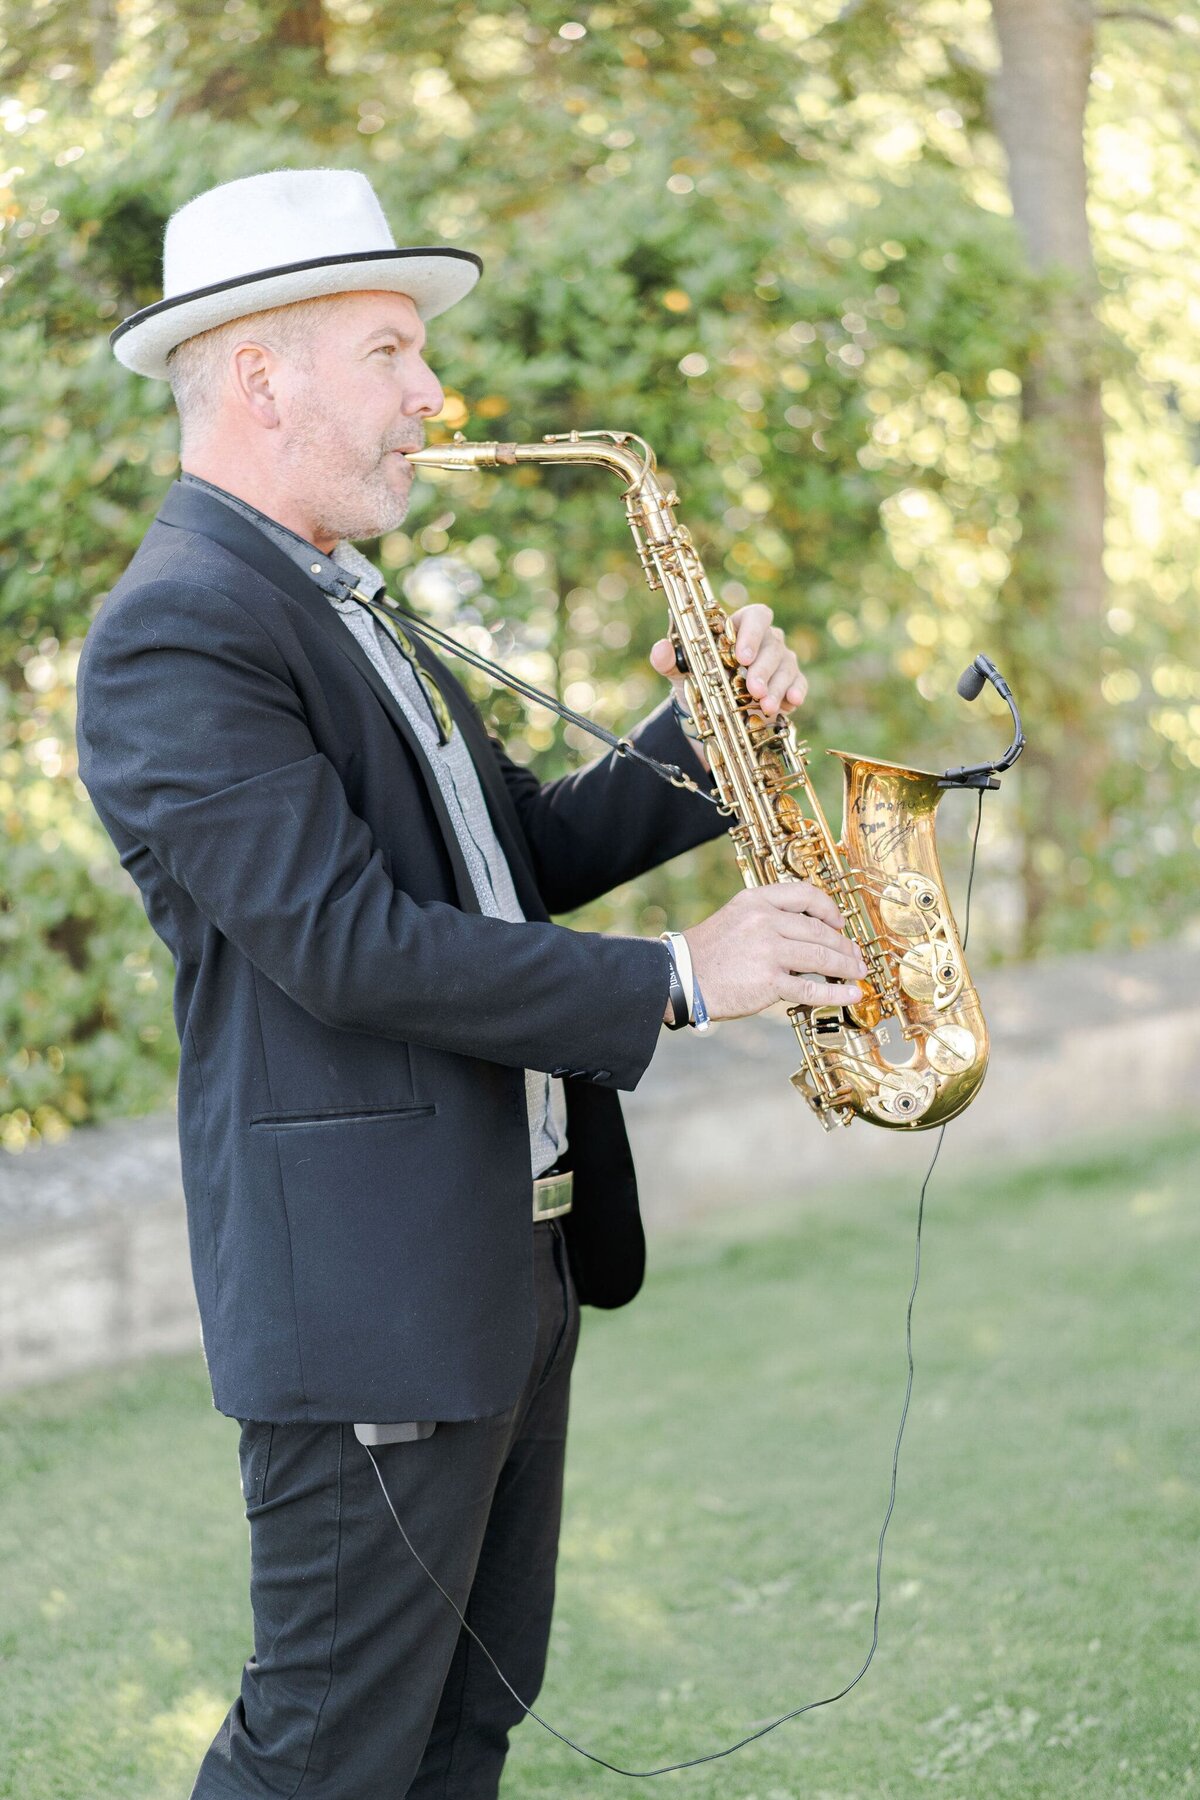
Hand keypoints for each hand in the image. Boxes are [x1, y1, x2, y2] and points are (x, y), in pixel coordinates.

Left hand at [648, 602, 808, 721]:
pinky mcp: (790, 682)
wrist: (711, 712)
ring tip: (765, 705)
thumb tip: (660, 649)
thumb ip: (669, 660)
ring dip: (777, 686)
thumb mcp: (681, 672)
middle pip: (773, 644)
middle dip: (762, 668)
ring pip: (786, 665)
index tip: (742, 656)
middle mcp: (765, 640)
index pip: (756, 615)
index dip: (752, 632)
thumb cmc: (698, 681)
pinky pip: (799, 683)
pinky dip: (795, 692)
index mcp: (740, 628)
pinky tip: (790, 703)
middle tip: (752, 689)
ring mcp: (780, 660)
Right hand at [671, 882, 866, 1021]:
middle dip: (845, 945)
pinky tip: (852, 995)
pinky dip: (837, 992)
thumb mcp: (736, 919)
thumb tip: (809, 938)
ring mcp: (768, 950)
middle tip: (856, 956)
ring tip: (858, 973)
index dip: (828, 908)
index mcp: (756, 900)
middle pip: (819, 930)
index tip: (839, 923)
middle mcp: (764, 920)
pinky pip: (812, 987)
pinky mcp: (769, 980)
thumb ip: (769, 921)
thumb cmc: (708, 953)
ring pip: (821, 956)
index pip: (805, 894)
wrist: (681, 978)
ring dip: (846, 966)